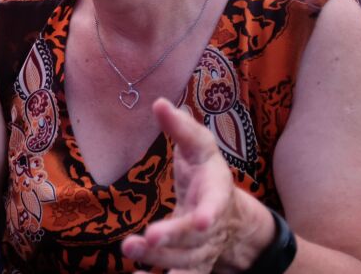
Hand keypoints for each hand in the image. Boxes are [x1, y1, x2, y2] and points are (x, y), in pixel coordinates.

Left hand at [121, 99, 262, 272]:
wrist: (231, 215)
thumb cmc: (208, 172)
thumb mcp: (199, 146)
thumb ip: (180, 127)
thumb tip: (158, 102)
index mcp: (216, 193)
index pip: (215, 204)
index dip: (209, 213)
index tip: (202, 219)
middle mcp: (211, 226)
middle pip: (195, 237)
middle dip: (173, 238)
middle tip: (148, 238)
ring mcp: (203, 249)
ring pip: (184, 260)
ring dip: (158, 259)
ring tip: (129, 249)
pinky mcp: (191, 264)